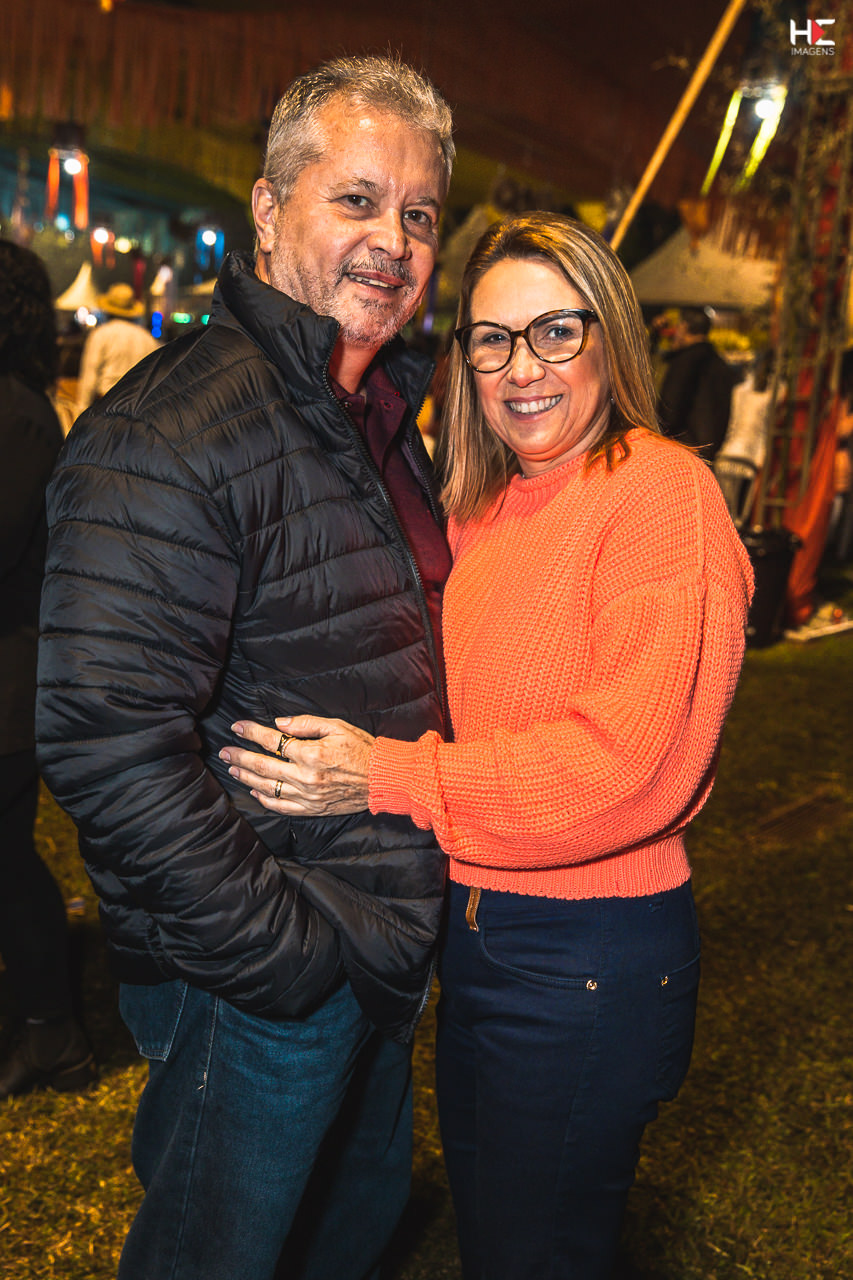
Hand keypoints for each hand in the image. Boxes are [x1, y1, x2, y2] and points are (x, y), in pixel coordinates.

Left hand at [219, 715, 373, 815]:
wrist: (382, 779)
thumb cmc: (362, 749)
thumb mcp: (337, 727)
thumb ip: (306, 724)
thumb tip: (279, 724)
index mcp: (311, 754)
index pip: (273, 741)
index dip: (252, 733)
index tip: (237, 727)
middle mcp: (306, 777)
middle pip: (264, 766)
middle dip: (241, 756)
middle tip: (225, 751)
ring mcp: (308, 796)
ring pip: (268, 788)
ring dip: (247, 777)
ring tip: (233, 768)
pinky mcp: (313, 809)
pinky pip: (283, 807)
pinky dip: (265, 800)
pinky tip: (255, 790)